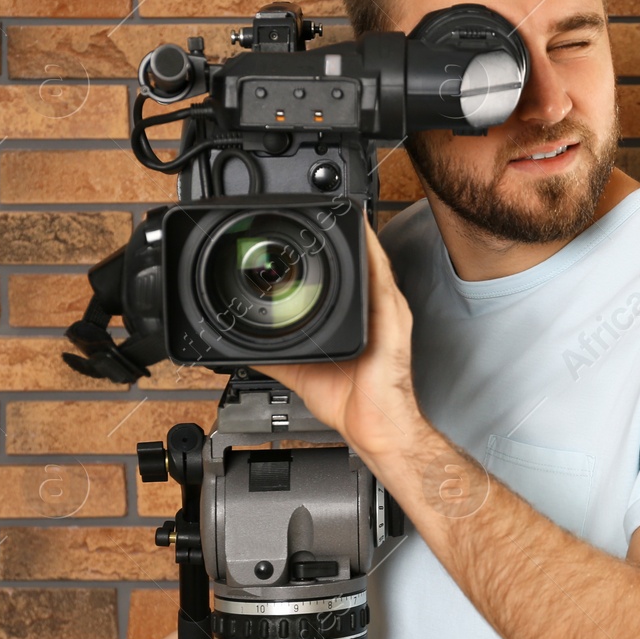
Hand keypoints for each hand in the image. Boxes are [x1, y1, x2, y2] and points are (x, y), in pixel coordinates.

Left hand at [252, 224, 422, 466]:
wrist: (374, 427)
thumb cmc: (353, 402)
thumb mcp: (302, 372)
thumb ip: (279, 354)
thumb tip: (246, 349)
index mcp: (360, 320)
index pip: (347, 277)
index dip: (333, 253)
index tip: (315, 234)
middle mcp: (376, 311)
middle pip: (361, 263)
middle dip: (346, 237)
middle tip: (325, 211)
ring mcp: (387, 314)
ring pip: (373, 263)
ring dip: (359, 238)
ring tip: (341, 211)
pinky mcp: (392, 322)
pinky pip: (382, 280)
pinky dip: (372, 256)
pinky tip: (362, 235)